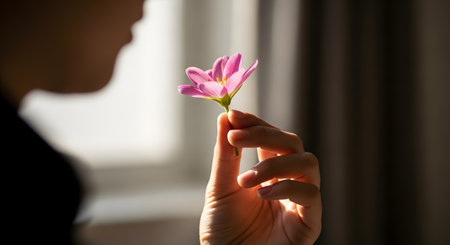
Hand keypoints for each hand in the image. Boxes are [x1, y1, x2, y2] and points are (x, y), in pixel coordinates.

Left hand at [199, 110, 321, 244]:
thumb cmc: (223, 231)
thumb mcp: (220, 189)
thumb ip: (225, 155)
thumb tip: (225, 116)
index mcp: (269, 172)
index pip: (270, 137)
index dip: (255, 122)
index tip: (234, 115)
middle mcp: (289, 181)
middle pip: (292, 142)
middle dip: (264, 135)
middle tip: (235, 137)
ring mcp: (301, 200)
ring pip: (307, 162)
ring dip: (274, 164)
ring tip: (245, 180)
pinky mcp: (310, 222)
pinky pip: (311, 193)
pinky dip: (287, 188)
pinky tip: (262, 195)